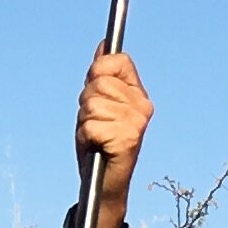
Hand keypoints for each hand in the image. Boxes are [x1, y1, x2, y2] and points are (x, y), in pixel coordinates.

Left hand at [77, 49, 152, 227]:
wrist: (103, 183)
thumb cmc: (99, 143)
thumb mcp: (97, 104)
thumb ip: (100, 76)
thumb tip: (104, 45)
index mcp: (138, 94)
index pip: (117, 61)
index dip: (98, 72)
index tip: (96, 93)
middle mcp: (142, 106)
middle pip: (99, 82)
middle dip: (86, 103)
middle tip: (94, 123)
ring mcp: (137, 122)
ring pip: (92, 104)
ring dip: (85, 121)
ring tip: (95, 136)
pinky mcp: (128, 139)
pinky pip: (91, 125)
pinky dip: (85, 137)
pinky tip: (96, 147)